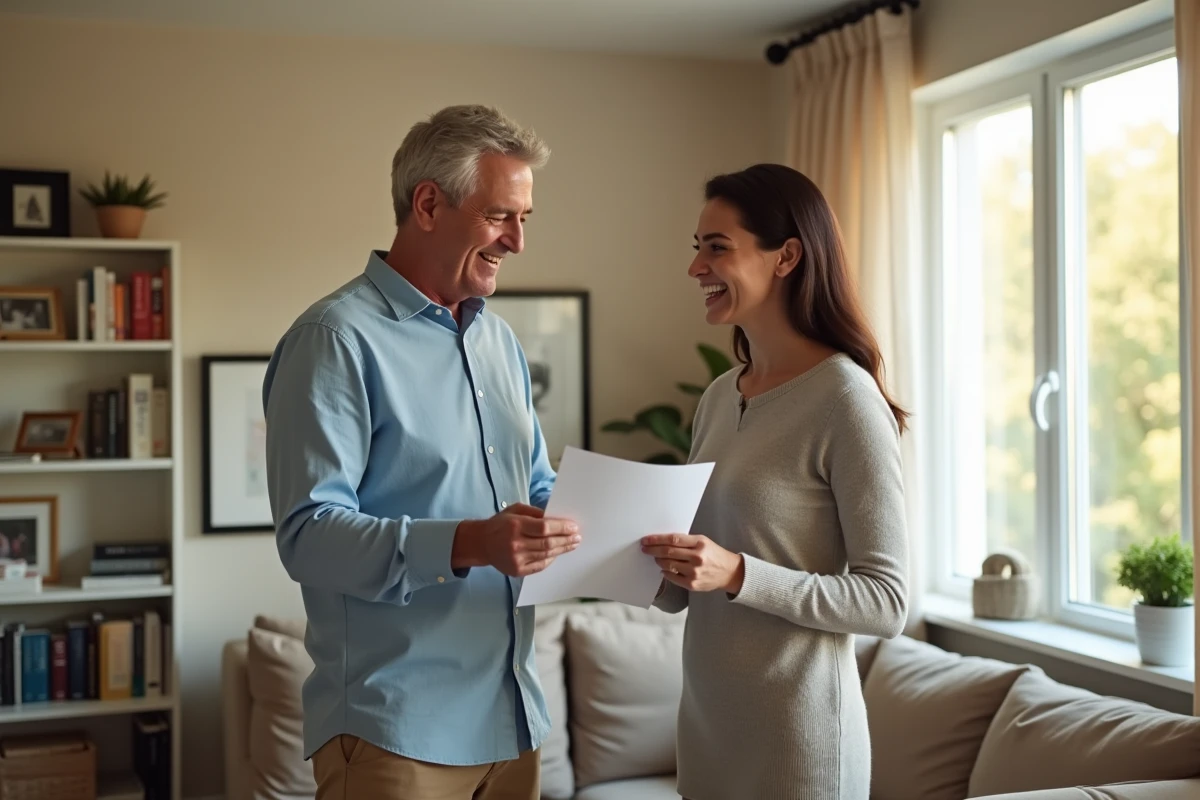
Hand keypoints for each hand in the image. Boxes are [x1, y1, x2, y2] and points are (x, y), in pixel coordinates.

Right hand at [453, 504, 579, 576]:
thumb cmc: (500, 524)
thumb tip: (556, 518)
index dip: (562, 528)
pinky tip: (558, 554)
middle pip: (548, 543)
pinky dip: (551, 560)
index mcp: (516, 525)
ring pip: (546, 555)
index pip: (545, 528)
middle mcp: (516, 544)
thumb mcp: (515, 510)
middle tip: (577, 537)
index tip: (574, 527)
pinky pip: (540, 566)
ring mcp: (516, 559)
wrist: (481, 543)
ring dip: (562, 550)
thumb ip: (535, 512)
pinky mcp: (517, 571)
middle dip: (566, 540)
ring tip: (572, 545)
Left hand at [640, 533, 743, 593]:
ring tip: (656, 558)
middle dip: (653, 550)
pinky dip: (665, 572)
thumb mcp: (703, 541)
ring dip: (658, 561)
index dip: (656, 540)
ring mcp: (694, 572)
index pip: (673, 540)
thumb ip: (685, 541)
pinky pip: (672, 577)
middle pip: (668, 552)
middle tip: (645, 548)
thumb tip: (662, 541)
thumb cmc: (714, 554)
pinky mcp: (692, 584)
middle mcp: (697, 557)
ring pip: (668, 565)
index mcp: (699, 543)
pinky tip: (664, 569)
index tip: (646, 540)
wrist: (729, 572)